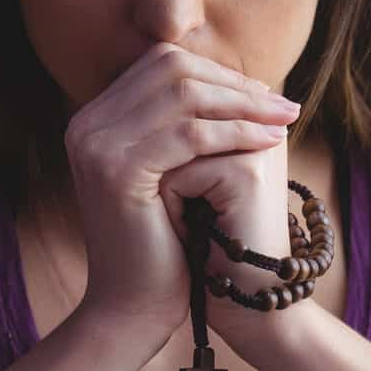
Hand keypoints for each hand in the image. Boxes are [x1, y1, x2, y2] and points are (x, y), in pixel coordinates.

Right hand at [65, 42, 301, 343]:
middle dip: (234, 83)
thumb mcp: (169, 174)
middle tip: (281, 104)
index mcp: (92, 121)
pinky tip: (269, 142)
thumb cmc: (159, 244)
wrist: (131, 306)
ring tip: (286, 119)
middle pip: (171, 69)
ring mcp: (95, 146)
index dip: (217, 73)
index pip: (161, 65)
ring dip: (243, 104)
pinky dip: (235, 133)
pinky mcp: (116, 172)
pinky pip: (190, 135)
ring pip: (184, 95)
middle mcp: (84, 126)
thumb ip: (182, 127)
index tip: (262, 95)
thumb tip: (241, 82)